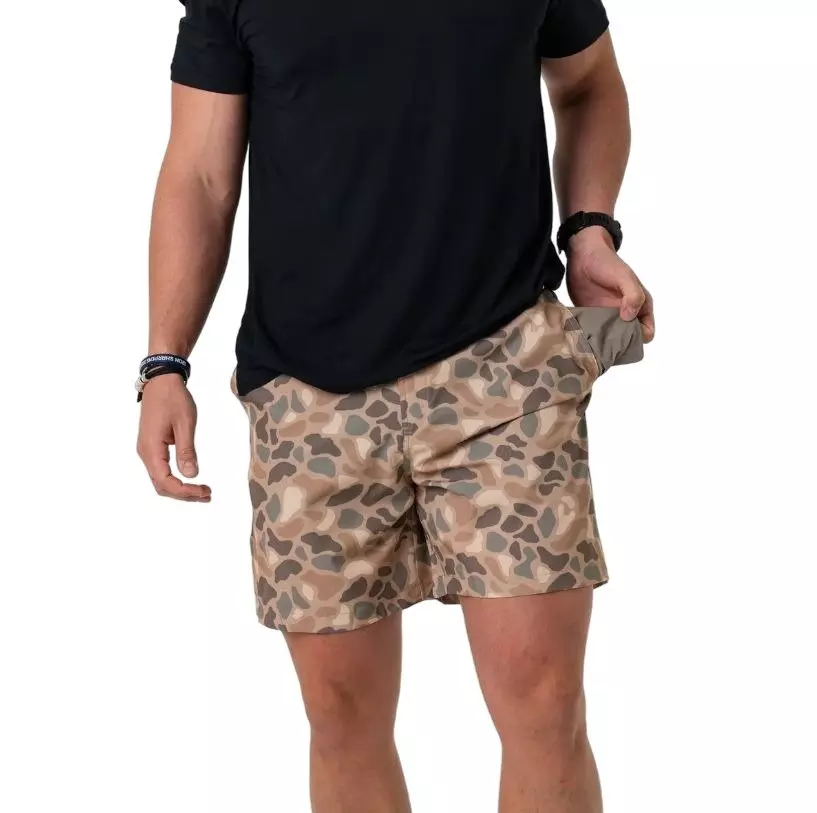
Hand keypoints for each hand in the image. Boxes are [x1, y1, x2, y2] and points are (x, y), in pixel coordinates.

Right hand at [137, 374, 211, 501]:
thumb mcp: (185, 424)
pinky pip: (160, 469)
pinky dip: (175, 478)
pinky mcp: (152, 446)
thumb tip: (191, 474)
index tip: (204, 491)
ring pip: (160, 479)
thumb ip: (187, 451)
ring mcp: (147, 450)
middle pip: (161, 485)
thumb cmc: (173, 399)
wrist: (161, 381)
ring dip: (180, 488)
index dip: (185, 491)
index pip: (165, 482)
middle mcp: (145, 453)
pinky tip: (190, 477)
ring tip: (202, 490)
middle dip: (183, 493)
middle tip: (207, 494)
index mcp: (151, 449)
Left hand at [565, 227, 654, 342]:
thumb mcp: (624, 277)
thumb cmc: (608, 263)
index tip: (624, 336)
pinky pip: (593, 333)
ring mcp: (607, 318)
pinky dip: (589, 337)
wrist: (583, 256)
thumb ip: (633, 295)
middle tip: (606, 344)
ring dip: (603, 343)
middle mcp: (625, 316)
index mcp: (640, 307)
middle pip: (627, 340)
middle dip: (620, 345)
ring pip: (610, 339)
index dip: (638, 338)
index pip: (646, 332)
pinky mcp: (591, 318)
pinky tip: (582, 338)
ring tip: (593, 343)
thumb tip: (629, 316)